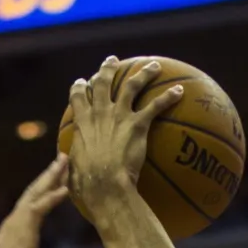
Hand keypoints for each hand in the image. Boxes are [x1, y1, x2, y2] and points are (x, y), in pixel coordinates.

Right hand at [0, 157, 69, 247]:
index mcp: (11, 229)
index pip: (29, 203)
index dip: (42, 189)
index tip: (55, 178)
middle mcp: (13, 221)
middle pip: (33, 191)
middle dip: (49, 174)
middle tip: (63, 158)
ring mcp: (17, 223)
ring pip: (37, 192)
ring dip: (53, 176)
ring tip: (66, 161)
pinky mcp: (23, 230)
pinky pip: (40, 207)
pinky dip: (53, 196)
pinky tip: (65, 188)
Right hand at [64, 56, 182, 209]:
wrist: (105, 186)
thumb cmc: (87, 185)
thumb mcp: (73, 170)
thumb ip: (72, 162)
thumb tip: (67, 169)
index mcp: (82, 123)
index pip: (78, 96)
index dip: (80, 86)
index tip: (83, 81)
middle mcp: (100, 112)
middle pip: (104, 82)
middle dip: (108, 68)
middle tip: (113, 61)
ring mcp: (119, 115)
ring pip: (132, 84)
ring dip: (144, 72)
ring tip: (153, 65)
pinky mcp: (137, 124)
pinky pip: (156, 106)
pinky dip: (168, 97)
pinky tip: (179, 92)